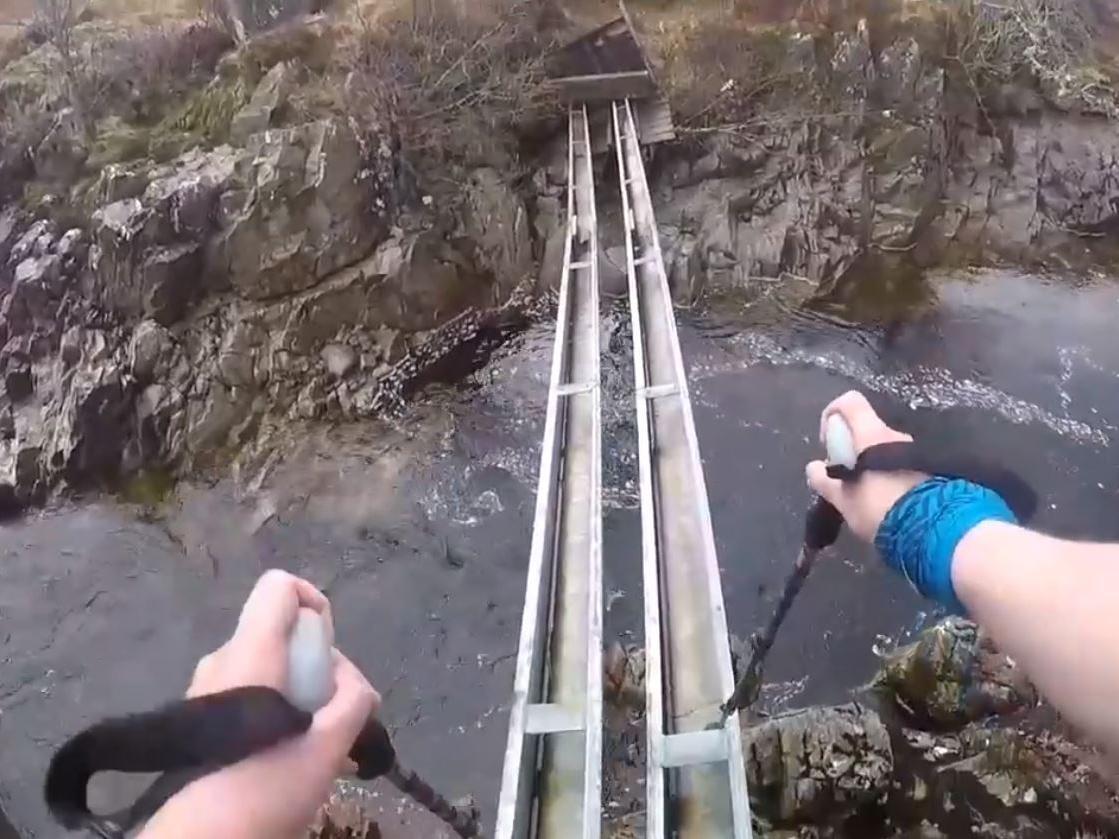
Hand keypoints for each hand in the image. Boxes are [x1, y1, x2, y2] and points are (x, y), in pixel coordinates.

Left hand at [139, 570, 379, 838]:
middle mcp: (222, 660)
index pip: (280, 587)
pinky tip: (288, 756)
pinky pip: (247, 694)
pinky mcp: (198, 720)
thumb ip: (353, 700)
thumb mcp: (327, 746)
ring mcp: (204, 690)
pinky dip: (275, 712)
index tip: (331, 656)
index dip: (314, 603)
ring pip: (267, 669)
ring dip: (300, 695)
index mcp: (252, 653)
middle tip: (336, 718)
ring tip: (317, 746)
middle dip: (318, 667)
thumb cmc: (264, 787)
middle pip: (282, 635)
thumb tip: (355, 683)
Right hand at [805, 391, 926, 542]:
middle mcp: (894, 436)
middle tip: (844, 480)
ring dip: (868, 465)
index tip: (828, 444)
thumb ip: (824, 480)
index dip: (832, 414)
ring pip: (881, 449)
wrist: (931, 529)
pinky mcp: (927, 470)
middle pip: (864, 430)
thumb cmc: (878, 508)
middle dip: (850, 450)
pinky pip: (897, 464)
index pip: (849, 402)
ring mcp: (913, 452)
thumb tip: (814, 467)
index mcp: (871, 435)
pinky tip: (884, 502)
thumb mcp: (843, 499)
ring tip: (864, 497)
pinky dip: (886, 475)